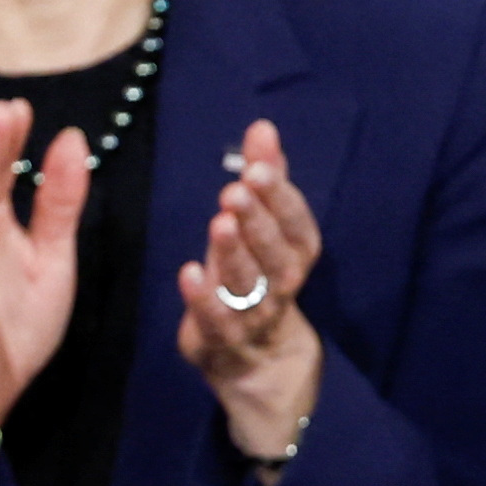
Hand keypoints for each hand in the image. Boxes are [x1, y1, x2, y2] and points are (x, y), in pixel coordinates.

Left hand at [179, 116, 327, 465]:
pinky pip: (216, 321)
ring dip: (234, 254)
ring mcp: (253, 317)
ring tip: (219, 220)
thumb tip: (263, 127)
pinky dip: (203, 299)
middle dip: (258, 220)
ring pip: (248, 285)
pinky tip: (188, 272)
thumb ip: (265, 179)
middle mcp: (280, 286)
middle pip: (275, 254)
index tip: (258, 168)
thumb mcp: (262, 226)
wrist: (255, 358)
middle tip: (237, 188)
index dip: (281, 198)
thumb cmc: (255, 276)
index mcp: (295, 256)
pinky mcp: (221, 340)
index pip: (297, 225)